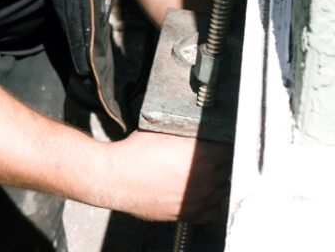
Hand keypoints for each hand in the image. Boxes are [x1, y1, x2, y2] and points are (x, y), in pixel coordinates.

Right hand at [100, 130, 231, 222]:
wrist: (116, 177)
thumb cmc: (136, 153)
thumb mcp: (165, 131)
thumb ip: (190, 134)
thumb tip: (201, 132)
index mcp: (205, 156)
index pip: (230, 148)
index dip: (223, 142)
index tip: (218, 141)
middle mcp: (207, 180)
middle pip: (229, 169)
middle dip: (221, 161)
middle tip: (208, 154)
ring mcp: (200, 199)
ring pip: (222, 189)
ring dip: (217, 180)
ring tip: (203, 173)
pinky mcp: (189, 214)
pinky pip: (212, 211)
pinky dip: (210, 202)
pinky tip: (201, 193)